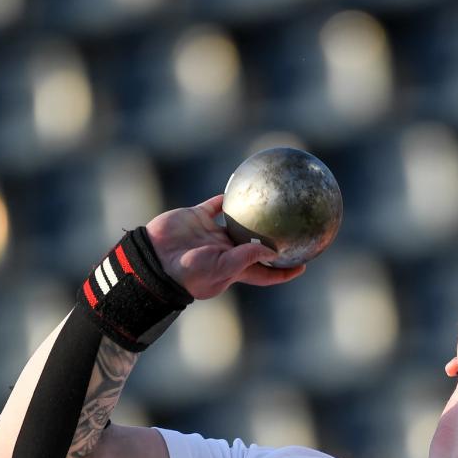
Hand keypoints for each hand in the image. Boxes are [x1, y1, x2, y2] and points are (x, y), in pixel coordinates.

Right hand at [144, 194, 305, 298]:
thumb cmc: (187, 271)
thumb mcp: (220, 268)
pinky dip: (228, 196)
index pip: (265, 273)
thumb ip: (246, 257)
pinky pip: (217, 204)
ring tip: (273, 201)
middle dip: (273, 241)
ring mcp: (211, 234)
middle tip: (294, 229)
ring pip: (238, 222)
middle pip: (256, 246)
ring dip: (253, 214)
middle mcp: (226, 251)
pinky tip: (243, 184)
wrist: (153, 258)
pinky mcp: (198, 217)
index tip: (304, 264)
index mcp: (234, 269)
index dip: (284, 271)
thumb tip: (273, 251)